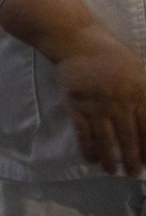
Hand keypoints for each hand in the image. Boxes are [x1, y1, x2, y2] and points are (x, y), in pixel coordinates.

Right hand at [49, 25, 145, 175]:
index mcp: (138, 93)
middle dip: (132, 159)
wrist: (77, 41)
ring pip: (106, 139)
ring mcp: (96, 105)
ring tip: (112, 171)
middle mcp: (119, 103)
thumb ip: (145, 95)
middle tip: (133, 174)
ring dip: (109, 159)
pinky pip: (83, 132)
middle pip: (129, 138)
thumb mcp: (138, 72)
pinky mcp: (76, 105)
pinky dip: (87, 148)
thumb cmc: (112, 56)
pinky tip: (90, 160)